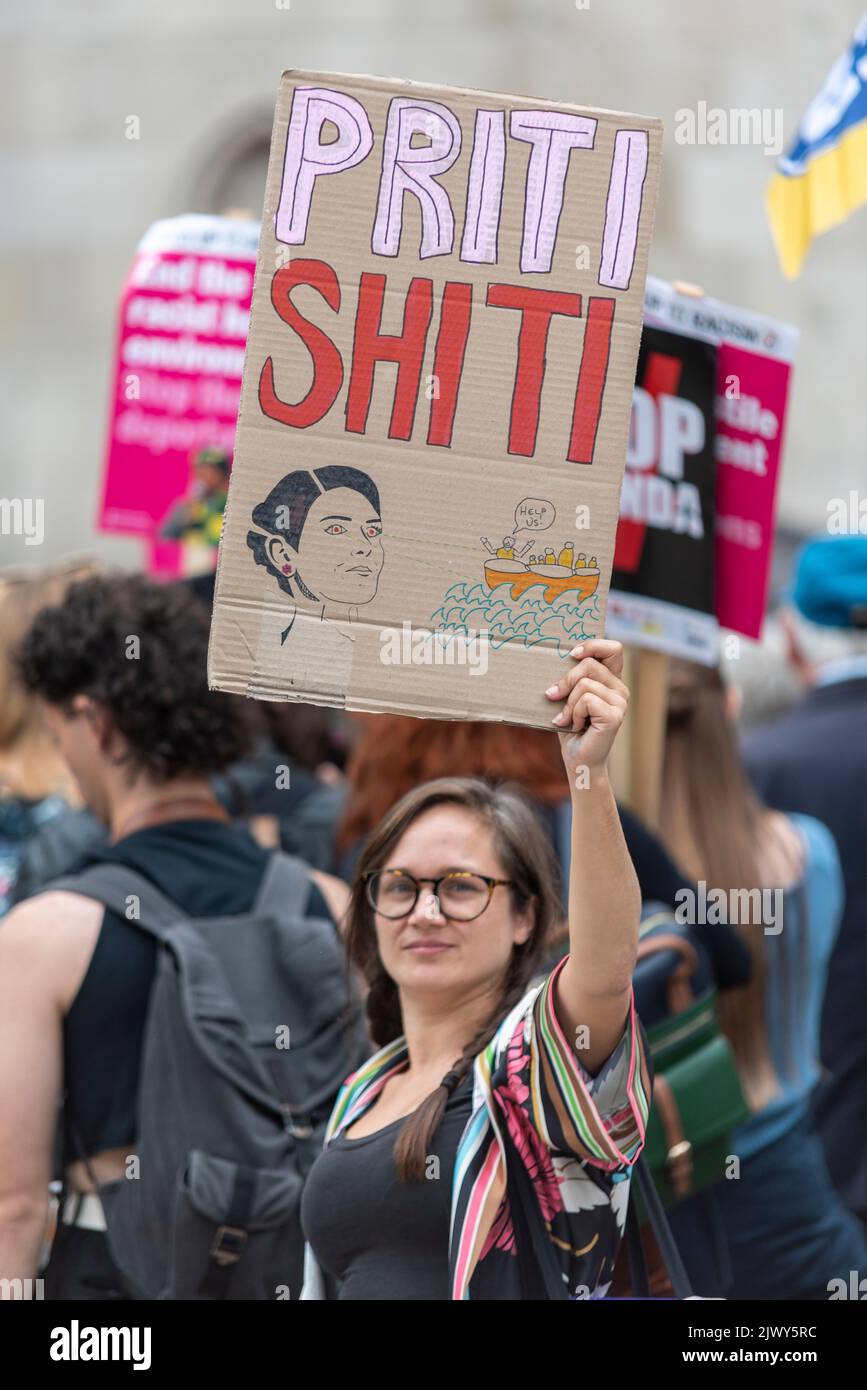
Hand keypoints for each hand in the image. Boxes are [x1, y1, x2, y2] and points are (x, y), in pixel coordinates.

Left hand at [544, 638, 627, 778]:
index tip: (572, 654)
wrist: (578, 759)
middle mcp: (620, 689)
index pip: (614, 649)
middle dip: (566, 680)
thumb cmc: (571, 727)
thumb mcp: (569, 696)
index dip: (593, 645)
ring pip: (584, 684)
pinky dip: (574, 713)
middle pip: (589, 664)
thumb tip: (556, 657)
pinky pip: (586, 700)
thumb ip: (572, 677)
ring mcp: (621, 702)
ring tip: (569, 718)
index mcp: (611, 680)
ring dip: (568, 703)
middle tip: (553, 696)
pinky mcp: (615, 715)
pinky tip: (577, 726)